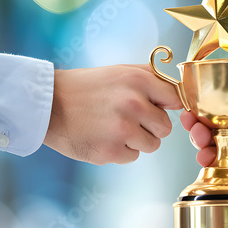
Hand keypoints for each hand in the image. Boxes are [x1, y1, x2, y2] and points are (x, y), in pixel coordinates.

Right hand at [44, 65, 181, 164]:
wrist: (48, 105)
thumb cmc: (88, 87)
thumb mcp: (121, 71)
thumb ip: (152, 77)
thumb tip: (180, 90)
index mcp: (138, 81)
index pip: (176, 99)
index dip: (167, 106)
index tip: (159, 108)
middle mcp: (133, 104)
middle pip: (166, 128)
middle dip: (151, 126)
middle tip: (129, 118)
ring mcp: (122, 129)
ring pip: (152, 145)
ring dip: (137, 140)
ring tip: (114, 127)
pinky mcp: (110, 151)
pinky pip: (132, 157)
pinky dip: (121, 150)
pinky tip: (103, 137)